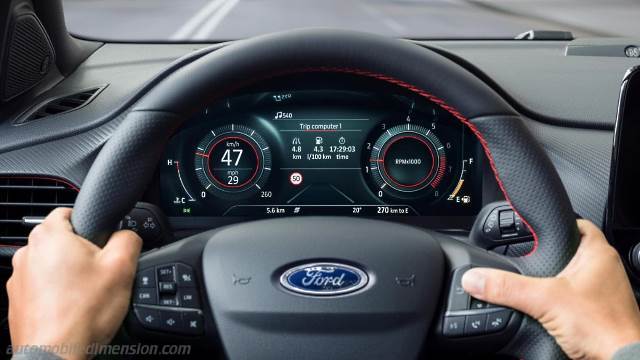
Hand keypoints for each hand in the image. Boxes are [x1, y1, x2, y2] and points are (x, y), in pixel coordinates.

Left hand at [6, 208, 141, 358]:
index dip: (91, 223)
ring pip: (51, 265)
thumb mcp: (122, 267)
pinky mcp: (18, 301)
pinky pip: (42, 288)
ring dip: (68, 274)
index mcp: (49, 235)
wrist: (56, 354)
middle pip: (61, 240)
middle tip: (101, 272)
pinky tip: (74, 308)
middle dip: (81, 252)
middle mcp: (27, 253)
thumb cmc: (83, 312)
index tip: (102, 242)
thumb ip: (129, 239)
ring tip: (88, 295)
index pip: (69, 211)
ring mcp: (19, 279)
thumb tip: (128, 234)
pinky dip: (57, 294)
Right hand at [462, 219, 639, 359]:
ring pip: (571, 275)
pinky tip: (545, 308)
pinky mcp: (599, 311)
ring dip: (552, 279)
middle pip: (569, 250)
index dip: (552, 223)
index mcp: (598, 253)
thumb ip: (507, 287)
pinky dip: (558, 299)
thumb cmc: (604, 330)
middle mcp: (604, 269)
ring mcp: (604, 291)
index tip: (532, 228)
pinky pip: (574, 296)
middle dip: (547, 255)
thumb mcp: (543, 301)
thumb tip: (475, 278)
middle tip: (526, 260)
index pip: (574, 222)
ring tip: (534, 285)